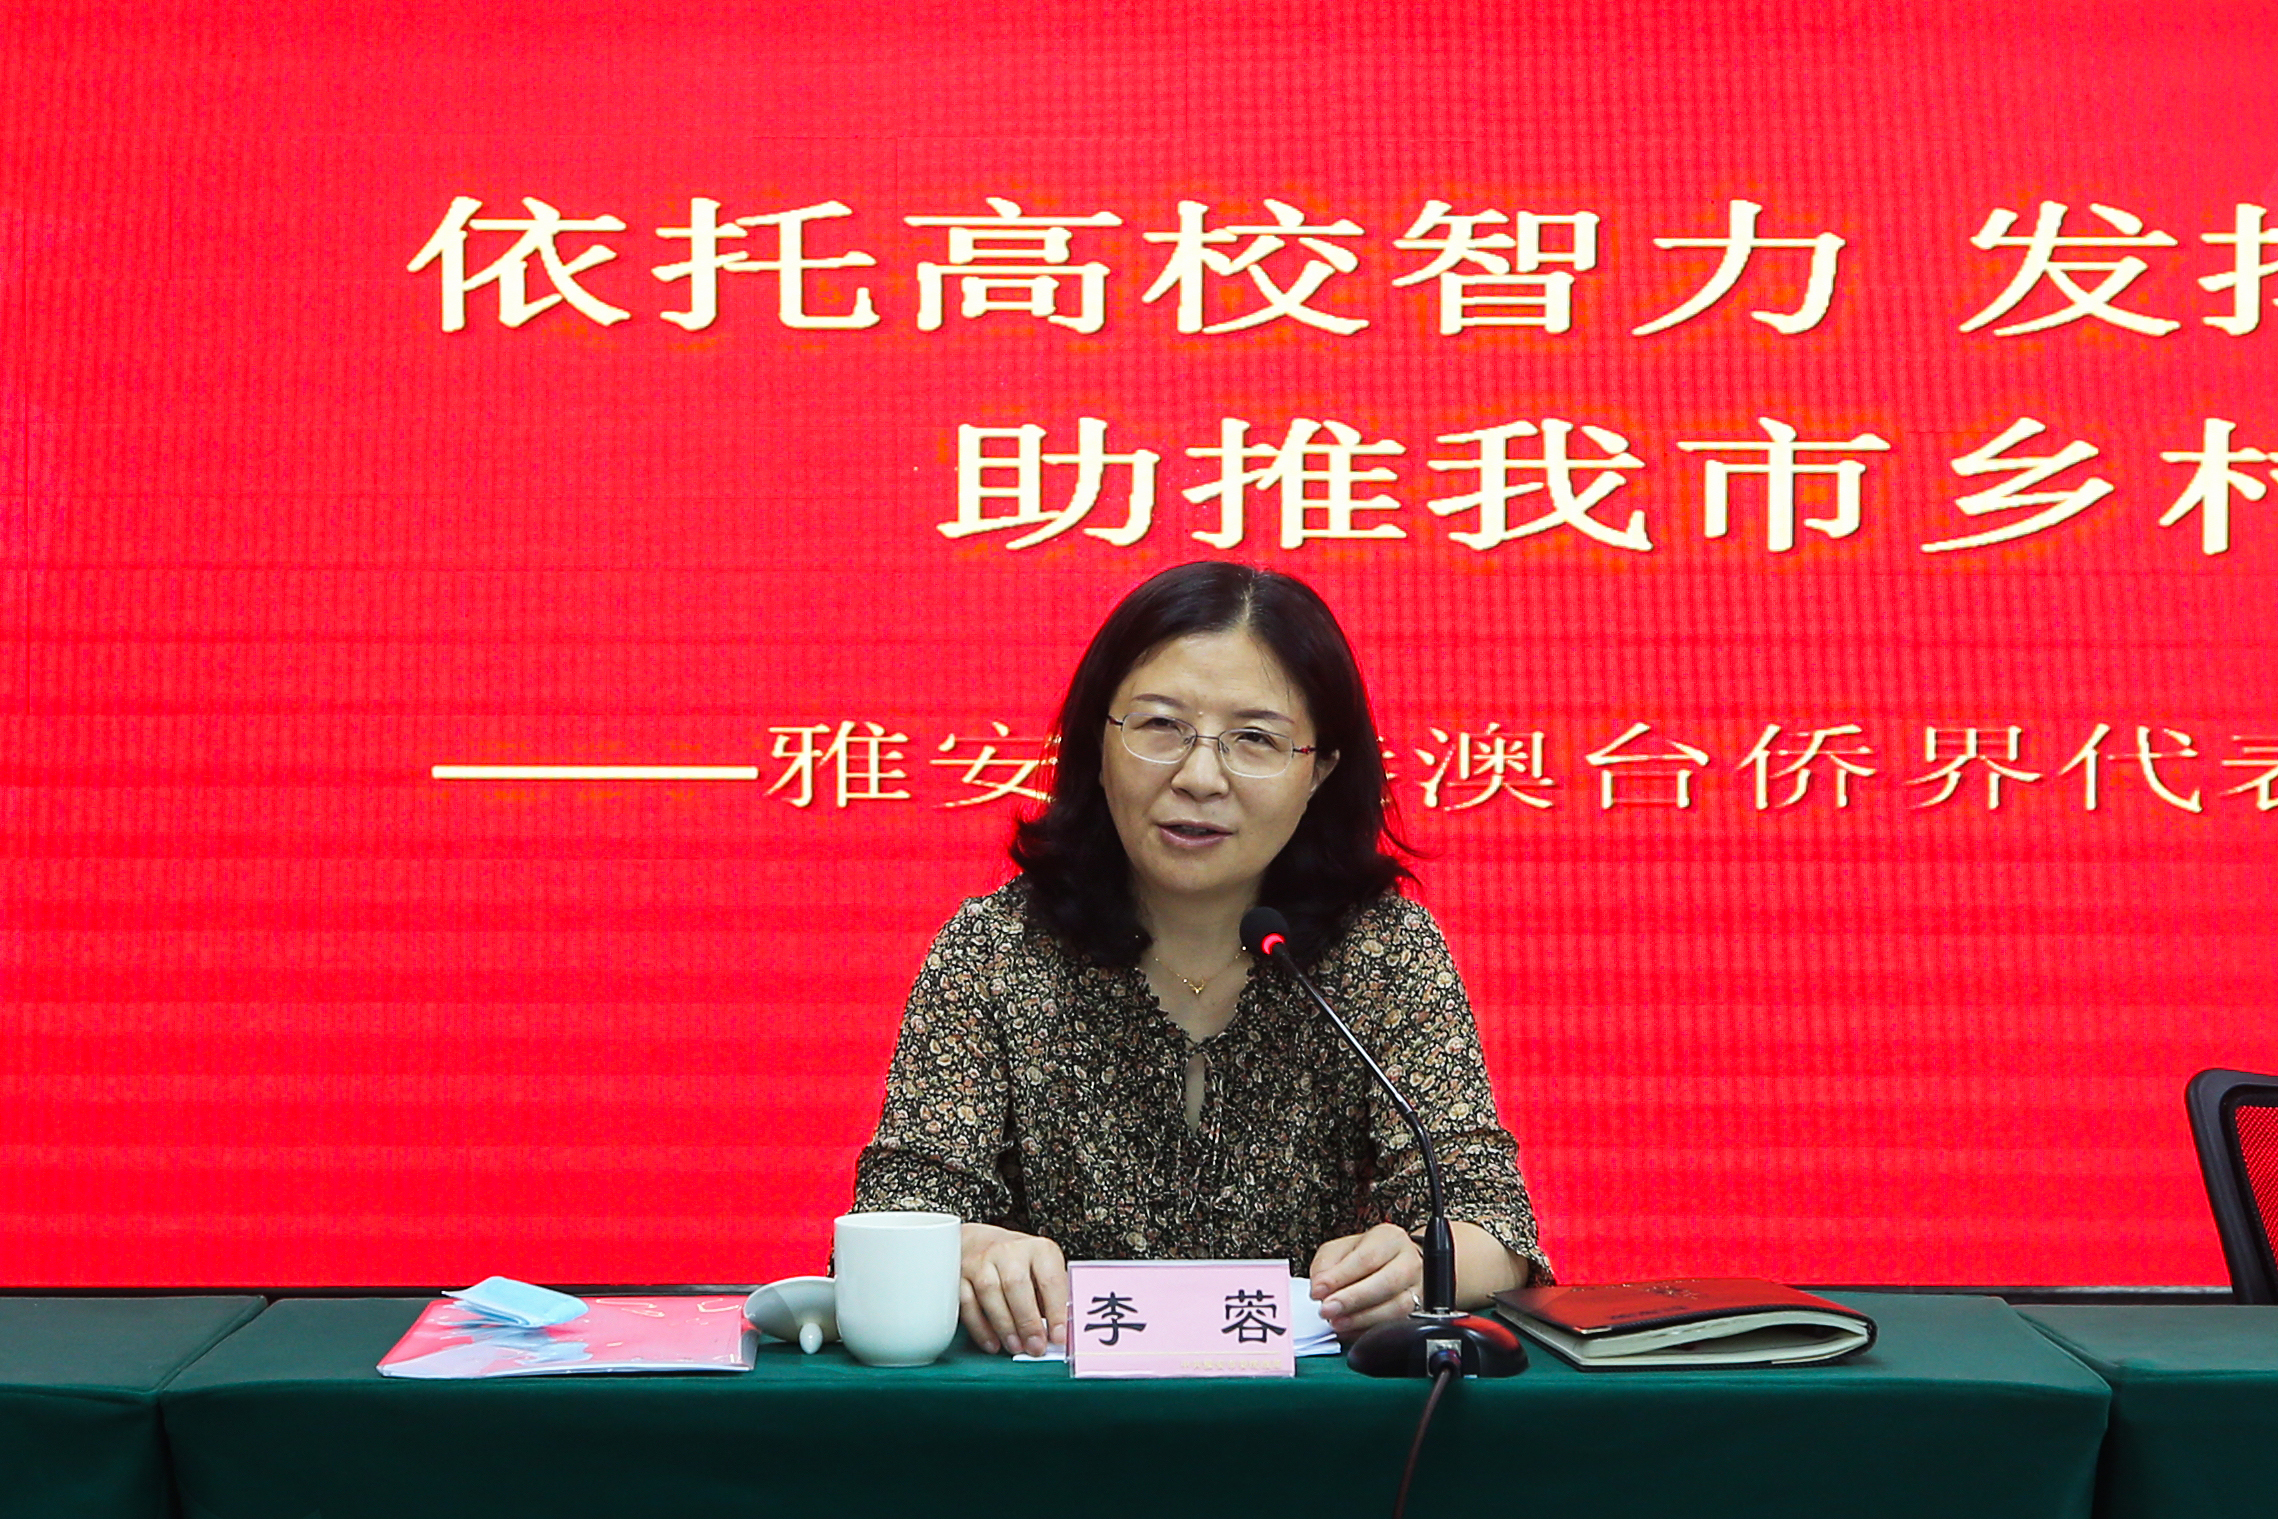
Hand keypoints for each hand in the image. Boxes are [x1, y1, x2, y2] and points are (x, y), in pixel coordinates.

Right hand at [959, 1223, 1068, 1356]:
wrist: (984, 1243)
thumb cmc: (1021, 1265)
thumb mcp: (1045, 1273)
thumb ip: (1052, 1300)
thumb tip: (1057, 1334)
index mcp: (1039, 1249)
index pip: (1050, 1280)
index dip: (1056, 1311)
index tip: (1058, 1337)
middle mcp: (1009, 1250)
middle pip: (1016, 1284)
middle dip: (1027, 1321)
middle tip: (1035, 1347)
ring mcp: (982, 1260)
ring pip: (989, 1291)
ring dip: (1004, 1325)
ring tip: (1015, 1346)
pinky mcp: (960, 1274)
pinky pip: (967, 1302)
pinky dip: (980, 1328)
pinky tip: (992, 1343)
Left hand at [1308, 1222, 1422, 1340]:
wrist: (1395, 1265)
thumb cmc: (1366, 1256)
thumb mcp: (1341, 1250)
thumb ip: (1326, 1265)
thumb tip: (1319, 1288)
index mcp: (1390, 1239)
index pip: (1367, 1258)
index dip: (1341, 1276)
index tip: (1318, 1291)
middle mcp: (1409, 1262)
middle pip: (1387, 1282)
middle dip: (1353, 1299)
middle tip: (1327, 1309)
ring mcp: (1418, 1289)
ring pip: (1397, 1308)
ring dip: (1363, 1319)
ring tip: (1338, 1322)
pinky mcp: (1418, 1313)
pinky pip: (1399, 1325)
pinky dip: (1372, 1330)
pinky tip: (1352, 1330)